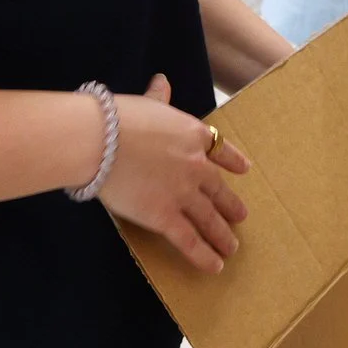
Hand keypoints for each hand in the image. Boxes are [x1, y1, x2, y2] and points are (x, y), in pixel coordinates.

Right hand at [99, 75, 251, 272]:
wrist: (103, 140)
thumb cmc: (119, 118)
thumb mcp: (146, 103)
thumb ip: (159, 98)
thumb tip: (162, 81)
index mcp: (193, 135)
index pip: (221, 149)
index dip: (234, 161)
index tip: (244, 169)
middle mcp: (195, 166)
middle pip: (219, 190)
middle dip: (230, 205)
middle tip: (241, 217)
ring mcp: (183, 193)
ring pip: (209, 218)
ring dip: (222, 235)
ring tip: (231, 247)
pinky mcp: (165, 216)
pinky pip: (189, 240)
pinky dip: (203, 255)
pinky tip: (214, 266)